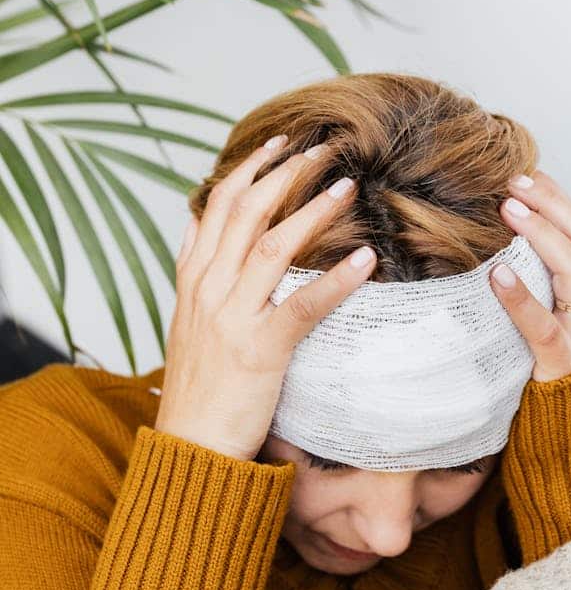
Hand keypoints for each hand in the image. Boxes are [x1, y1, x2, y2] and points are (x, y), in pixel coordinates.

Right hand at [156, 136, 376, 460]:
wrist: (190, 445)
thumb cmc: (200, 388)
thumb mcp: (186, 319)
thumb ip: (194, 269)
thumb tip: (197, 222)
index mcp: (194, 280)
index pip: (220, 206)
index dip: (251, 168)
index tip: (281, 143)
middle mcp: (209, 290)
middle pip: (247, 213)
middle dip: (286, 174)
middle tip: (323, 150)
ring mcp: (233, 318)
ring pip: (272, 246)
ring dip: (312, 210)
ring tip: (346, 186)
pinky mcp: (260, 350)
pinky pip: (303, 305)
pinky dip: (336, 279)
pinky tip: (365, 257)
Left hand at [488, 169, 570, 382]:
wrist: (559, 430)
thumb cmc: (532, 366)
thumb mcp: (531, 317)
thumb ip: (521, 283)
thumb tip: (482, 241)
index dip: (559, 200)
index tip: (527, 172)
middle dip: (554, 205)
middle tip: (514, 183)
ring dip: (543, 234)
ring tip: (508, 210)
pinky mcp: (556, 363)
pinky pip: (541, 326)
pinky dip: (520, 296)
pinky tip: (497, 274)